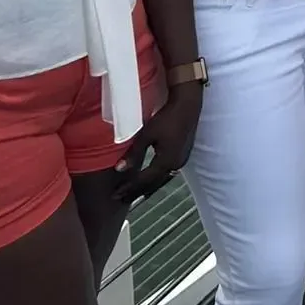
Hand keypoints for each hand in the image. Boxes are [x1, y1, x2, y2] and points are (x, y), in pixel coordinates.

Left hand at [113, 86, 201, 201]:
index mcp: (166, 161)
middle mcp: (175, 165)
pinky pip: (167, 173)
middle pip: (153, 184)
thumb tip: (119, 169)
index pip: (143, 180)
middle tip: (121, 200)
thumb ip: (134, 153)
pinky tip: (150, 180)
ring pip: (161, 180)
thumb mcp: (147, 134)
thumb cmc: (167, 118)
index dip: (129, 188)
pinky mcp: (183, 155)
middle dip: (136, 192)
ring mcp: (181, 161)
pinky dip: (155, 180)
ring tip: (134, 194)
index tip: (115, 195)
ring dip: (147, 188)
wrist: (188, 105)